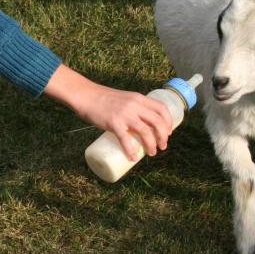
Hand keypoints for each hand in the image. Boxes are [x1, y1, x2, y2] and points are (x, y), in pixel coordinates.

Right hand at [44, 65, 172, 160]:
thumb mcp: (123, 98)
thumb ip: (132, 108)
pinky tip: (132, 158)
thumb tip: (139, 124)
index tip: (168, 132)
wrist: (85, 95)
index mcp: (138, 98)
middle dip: (163, 137)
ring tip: (152, 153)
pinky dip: (131, 150)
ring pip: (146, 132)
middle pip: (157, 122)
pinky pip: (126, 139)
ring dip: (152, 145)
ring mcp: (124, 114)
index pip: (162, 109)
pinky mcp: (113, 123)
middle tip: (162, 146)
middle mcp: (134, 105)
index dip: (168, 122)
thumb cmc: (102, 98)